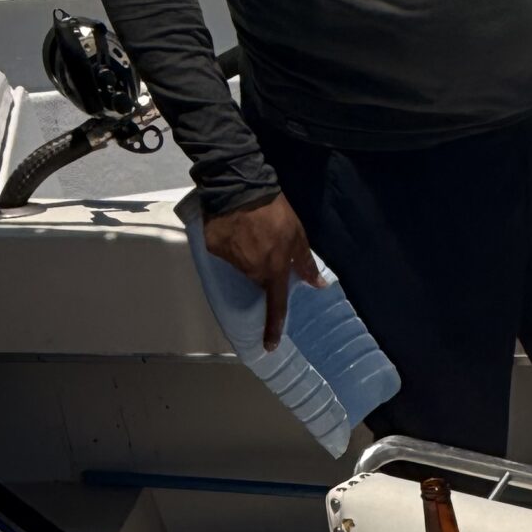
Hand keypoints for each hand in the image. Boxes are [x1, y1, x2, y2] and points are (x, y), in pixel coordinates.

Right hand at [202, 193, 319, 348]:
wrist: (239, 185)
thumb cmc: (274, 210)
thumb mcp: (297, 234)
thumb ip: (305, 262)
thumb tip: (318, 284)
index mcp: (272, 271)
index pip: (275, 306)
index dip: (273, 327)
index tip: (269, 346)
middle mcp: (250, 271)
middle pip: (257, 278)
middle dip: (263, 266)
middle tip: (265, 241)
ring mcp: (229, 260)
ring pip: (241, 265)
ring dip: (246, 254)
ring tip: (249, 230)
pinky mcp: (213, 247)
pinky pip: (224, 251)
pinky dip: (229, 242)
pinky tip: (233, 226)